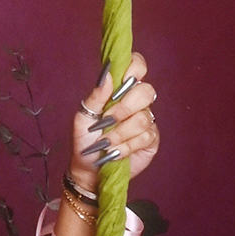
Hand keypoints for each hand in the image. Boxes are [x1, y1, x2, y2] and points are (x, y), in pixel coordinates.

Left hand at [64, 52, 160, 195]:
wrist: (89, 169)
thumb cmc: (84, 141)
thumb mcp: (83, 117)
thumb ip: (96, 96)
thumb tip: (107, 74)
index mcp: (120, 90)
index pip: (137, 66)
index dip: (135, 67)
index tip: (125, 79)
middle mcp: (136, 102)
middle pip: (146, 92)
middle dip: (123, 108)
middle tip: (107, 120)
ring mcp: (146, 120)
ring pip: (143, 118)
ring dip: (121, 133)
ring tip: (106, 142)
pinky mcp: (151, 139)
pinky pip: (146, 136)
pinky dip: (127, 146)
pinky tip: (116, 152)